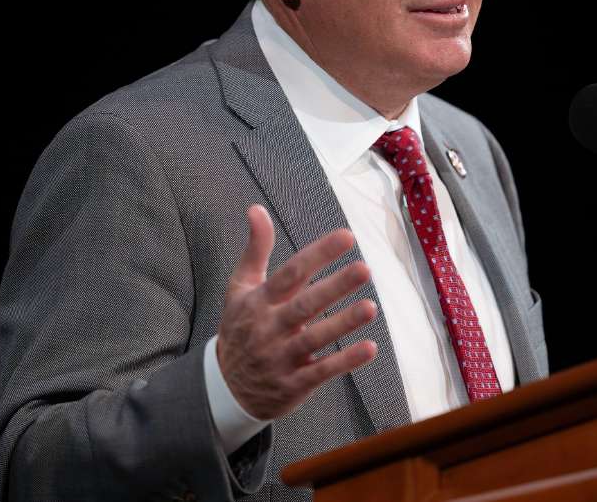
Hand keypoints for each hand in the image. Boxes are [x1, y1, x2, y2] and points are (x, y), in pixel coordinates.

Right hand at [216, 204, 378, 420]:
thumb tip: (256, 208)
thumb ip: (255, 250)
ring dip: (343, 323)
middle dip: (335, 287)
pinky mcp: (293, 384)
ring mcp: (281, 357)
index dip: (318, 254)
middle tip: (364, 269)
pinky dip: (345, 361)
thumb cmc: (241, 328)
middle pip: (305, 304)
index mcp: (259, 301)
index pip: (291, 273)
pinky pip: (321, 371)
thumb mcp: (241, 288)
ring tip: (371, 307)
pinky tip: (369, 348)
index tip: (347, 236)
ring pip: (315, 338)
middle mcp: (269, 327)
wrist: (225, 388)